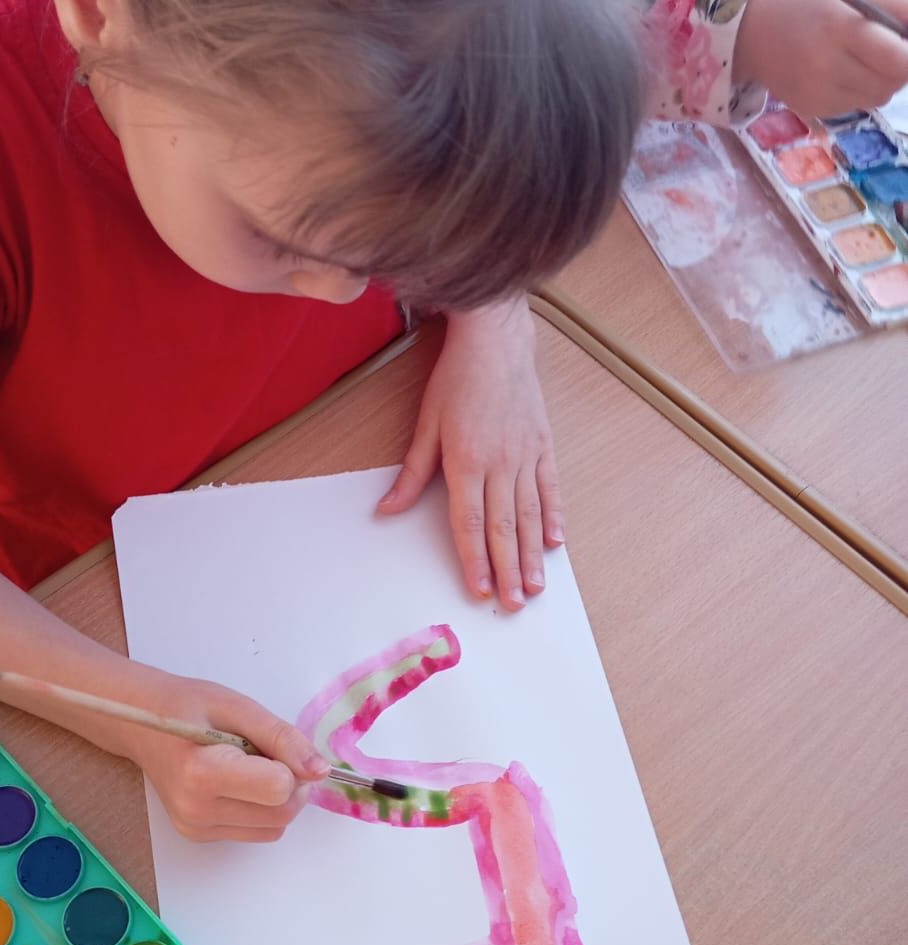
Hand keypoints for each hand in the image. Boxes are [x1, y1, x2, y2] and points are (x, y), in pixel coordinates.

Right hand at [97, 673, 326, 842]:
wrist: (141, 726)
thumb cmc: (186, 707)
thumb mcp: (239, 708)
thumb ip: (283, 738)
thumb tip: (320, 770)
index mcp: (202, 773)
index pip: (279, 788)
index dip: (289, 765)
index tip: (270, 745)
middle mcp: (197, 810)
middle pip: (281, 814)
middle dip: (291, 785)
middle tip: (269, 754)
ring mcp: (196, 828)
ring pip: (273, 828)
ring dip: (276, 799)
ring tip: (249, 767)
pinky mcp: (198, 836)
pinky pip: (255, 831)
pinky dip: (259, 809)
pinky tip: (236, 783)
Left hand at [378, 299, 562, 610]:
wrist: (496, 339)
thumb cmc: (456, 379)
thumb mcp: (425, 424)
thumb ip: (412, 473)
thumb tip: (387, 510)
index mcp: (465, 461)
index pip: (468, 522)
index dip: (473, 559)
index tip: (478, 589)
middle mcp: (499, 464)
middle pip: (503, 527)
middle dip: (507, 570)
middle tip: (512, 605)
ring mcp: (525, 455)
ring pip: (530, 515)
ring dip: (533, 555)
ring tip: (536, 587)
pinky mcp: (544, 445)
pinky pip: (550, 488)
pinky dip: (554, 517)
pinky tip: (556, 543)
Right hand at [735, 0, 907, 117]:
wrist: (752, 30)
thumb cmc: (810, 1)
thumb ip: (898, 6)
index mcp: (840, 28)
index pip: (899, 59)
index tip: (906, 45)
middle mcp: (827, 67)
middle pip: (891, 82)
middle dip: (900, 67)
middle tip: (892, 50)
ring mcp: (818, 93)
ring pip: (877, 97)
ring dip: (882, 80)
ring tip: (866, 59)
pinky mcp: (812, 110)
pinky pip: (855, 106)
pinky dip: (859, 91)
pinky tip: (842, 72)